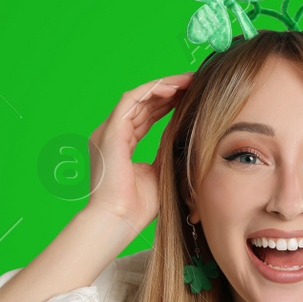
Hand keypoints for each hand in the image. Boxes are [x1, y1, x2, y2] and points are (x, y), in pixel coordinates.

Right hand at [85, 72, 193, 228]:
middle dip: (169, 92)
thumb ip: (167, 150)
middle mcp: (111, 134)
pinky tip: (173, 88)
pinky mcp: (111, 130)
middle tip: (194, 83)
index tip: (191, 97)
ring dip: (164, 86)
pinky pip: (132, 100)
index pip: (145, 116)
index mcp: (120, 145)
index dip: (168, 105)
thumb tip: (183, 131)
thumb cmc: (138, 207)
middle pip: (143, 104)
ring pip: (139, 97)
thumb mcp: (160, 171)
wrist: (119, 220)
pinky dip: (152, 91)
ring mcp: (109, 131)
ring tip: (188, 81)